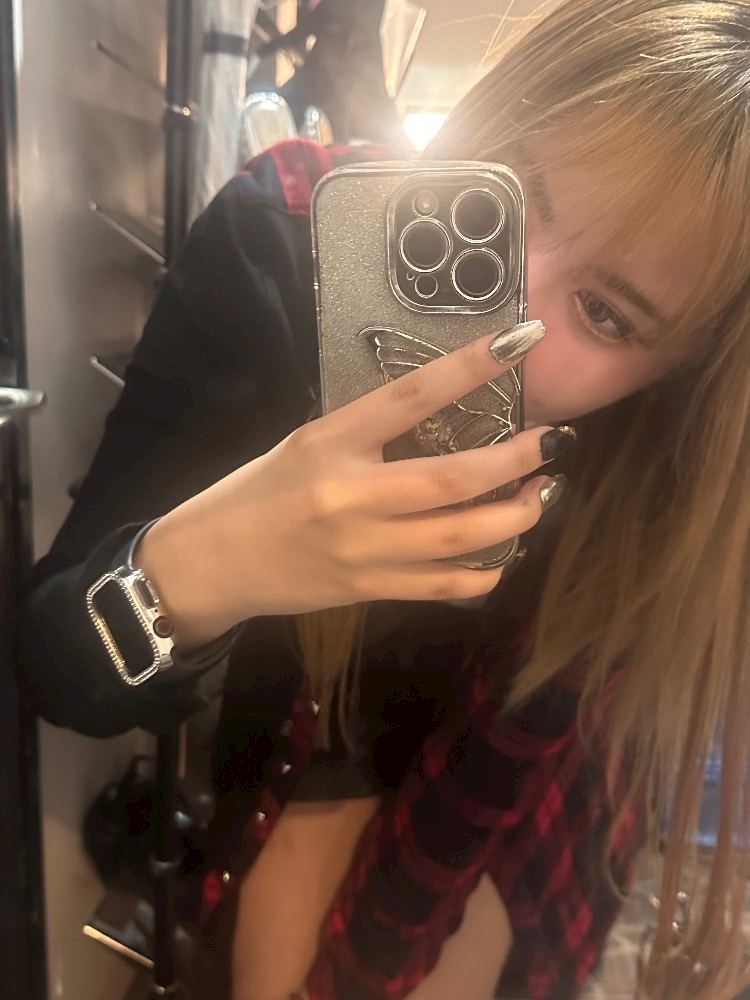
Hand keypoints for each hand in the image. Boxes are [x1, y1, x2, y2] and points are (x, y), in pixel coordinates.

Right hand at [138, 322, 563, 646]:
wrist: (215, 561)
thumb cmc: (260, 491)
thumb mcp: (308, 443)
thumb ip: (371, 434)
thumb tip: (446, 419)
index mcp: (331, 442)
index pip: (412, 396)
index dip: (471, 366)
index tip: (523, 339)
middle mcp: (350, 495)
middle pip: (454, 479)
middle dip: (519, 462)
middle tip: (557, 445)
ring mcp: (362, 549)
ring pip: (461, 538)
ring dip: (516, 517)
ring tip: (540, 495)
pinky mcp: (368, 589)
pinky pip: (442, 585)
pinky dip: (484, 572)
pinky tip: (502, 554)